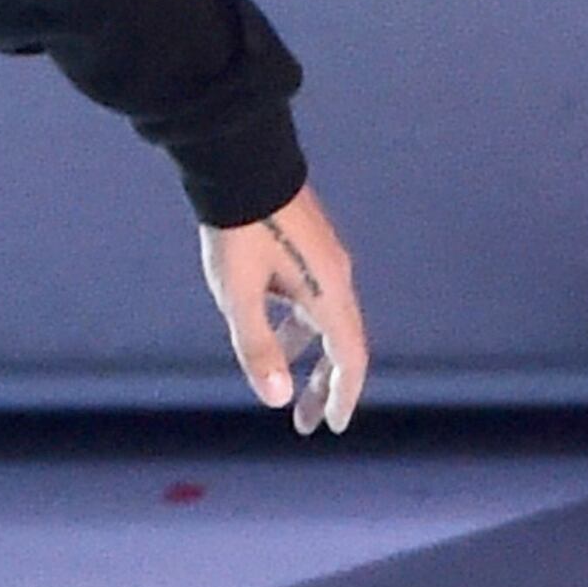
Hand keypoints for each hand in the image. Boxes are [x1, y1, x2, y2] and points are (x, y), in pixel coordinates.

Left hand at [200, 188, 366, 436]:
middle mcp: (337, 276)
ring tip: (280, 381)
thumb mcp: (239, 295)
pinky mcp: (310, 245)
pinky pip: (312, 298)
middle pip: (341, 344)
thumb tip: (277, 399)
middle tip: (303, 420)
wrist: (240, 161)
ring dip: (306, 355)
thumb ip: (258, 348)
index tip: (331, 425)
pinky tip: (269, 329)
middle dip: (323, 385)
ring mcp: (325, 258)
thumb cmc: (237, 229)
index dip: (343, 396)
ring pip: (323, 321)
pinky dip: (297, 326)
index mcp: (328, 292)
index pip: (349, 358)